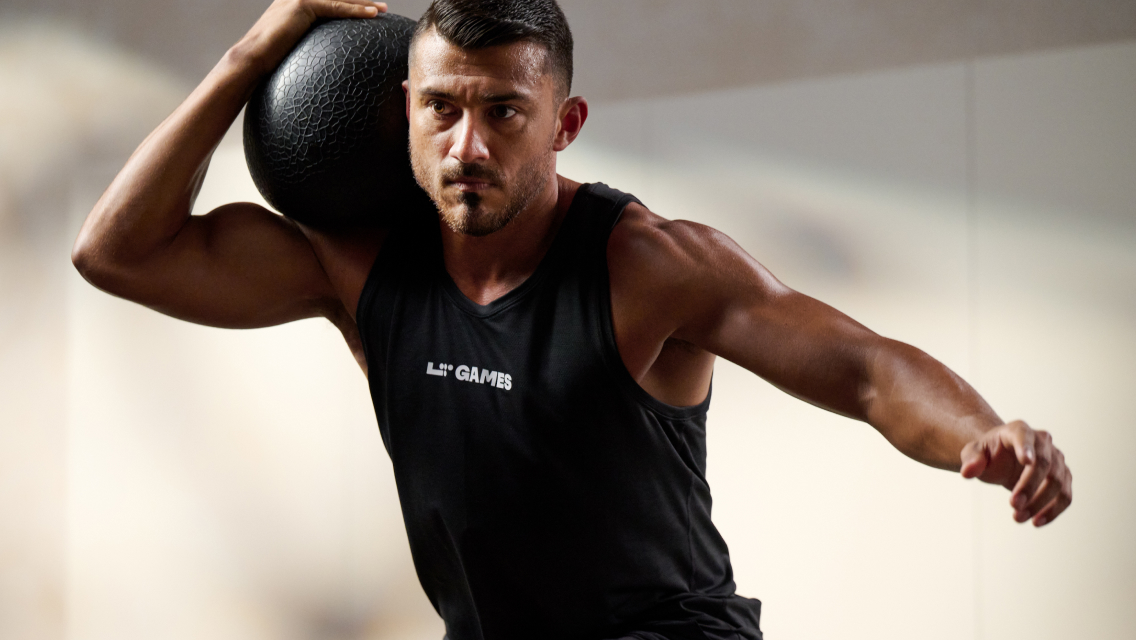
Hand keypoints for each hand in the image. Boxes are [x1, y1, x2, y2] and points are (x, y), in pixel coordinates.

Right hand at [235, 0, 387, 73]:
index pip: (325, 1)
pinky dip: (355, 10)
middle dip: (357, 0)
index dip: (345, 4)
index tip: (364, 9)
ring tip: (381, 9)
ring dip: (362, 3)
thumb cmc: (267, 65)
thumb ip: (304, 51)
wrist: (250, 60)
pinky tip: (372, 14)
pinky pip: (336, 7)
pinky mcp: (301, 5)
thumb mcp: (290, 53)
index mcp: (291, 6)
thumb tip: (318, 72)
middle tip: (378, 7)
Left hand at [960, 420, 1071, 526]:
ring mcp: (1056, 459)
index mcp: (1018, 430)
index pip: (1024, 436)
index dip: (1026, 447)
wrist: (1002, 459)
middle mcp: (1042, 441)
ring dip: (1040, 503)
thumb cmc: (988, 453)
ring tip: (1018, 517)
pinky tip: (1036, 522)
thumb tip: (967, 472)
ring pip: (1058, 482)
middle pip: (1044, 464)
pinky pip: (1065, 496)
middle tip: (1013, 505)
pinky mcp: (1063, 477)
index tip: (1026, 461)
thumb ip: (971, 459)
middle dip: (1029, 486)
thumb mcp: (973, 453)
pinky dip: (1053, 511)